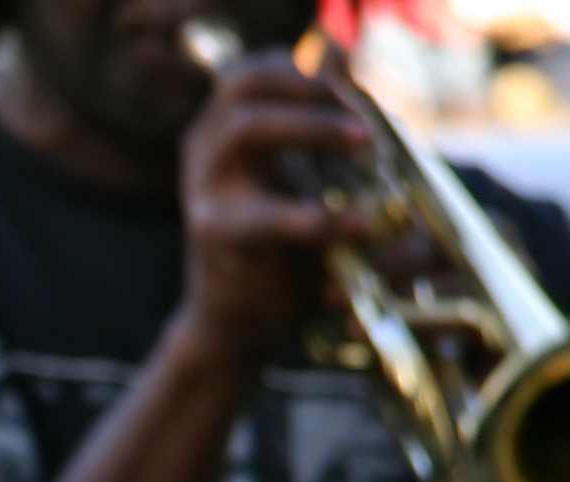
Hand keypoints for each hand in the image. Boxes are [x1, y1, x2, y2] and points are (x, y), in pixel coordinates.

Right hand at [176, 52, 371, 371]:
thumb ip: (318, 133)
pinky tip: (358, 225)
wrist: (234, 324)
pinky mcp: (216, 236)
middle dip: (312, 89)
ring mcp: (205, 191)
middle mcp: (204, 152)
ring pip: (249, 128)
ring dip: (315, 128)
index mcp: (221, 133)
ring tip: (364, 144)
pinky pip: (268, 214)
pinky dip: (320, 217)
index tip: (353, 90)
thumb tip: (353, 76)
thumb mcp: (296, 181)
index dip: (304, 70)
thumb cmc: (276, 250)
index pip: (253, 71)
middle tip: (363, 117)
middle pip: (246, 85)